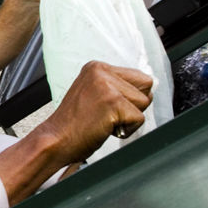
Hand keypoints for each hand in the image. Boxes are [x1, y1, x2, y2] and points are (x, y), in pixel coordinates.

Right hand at [0, 61, 152, 205]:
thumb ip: (117, 87)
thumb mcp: (95, 94)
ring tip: (104, 121)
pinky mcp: (112, 102)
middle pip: (146, 87)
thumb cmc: (75, 124)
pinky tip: (105, 129)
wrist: (55, 140)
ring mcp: (107, 86)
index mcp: (97, 67)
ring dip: (128, 119)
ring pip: (144, 103)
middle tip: (105, 115)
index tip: (108, 107)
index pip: (139, 77)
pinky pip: (139, 119)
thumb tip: (151, 86)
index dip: (130, 98)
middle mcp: (102, 71)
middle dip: (132, 106)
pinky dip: (126, 130)